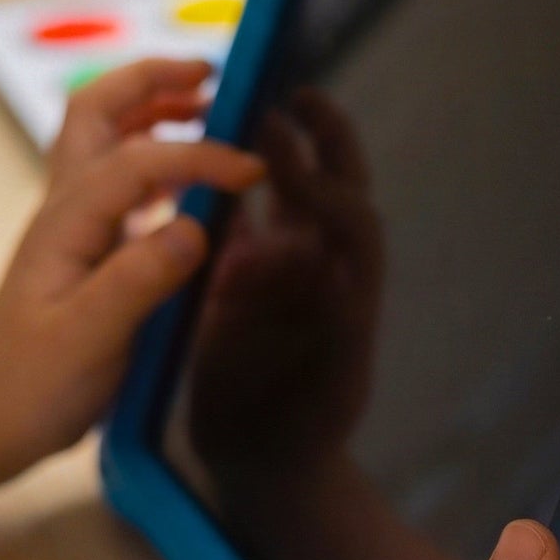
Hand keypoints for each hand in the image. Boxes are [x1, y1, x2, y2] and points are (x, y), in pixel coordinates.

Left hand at [0, 60, 262, 536]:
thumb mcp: (87, 339)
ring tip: (210, 107)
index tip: (255, 173)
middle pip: (98, 112)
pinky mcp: (90, 246)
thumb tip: (195, 226)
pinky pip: (124, 179)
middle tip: (213, 76)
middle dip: (153, 81)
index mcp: (68, 222)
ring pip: (107, 137)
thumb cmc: (32, 385)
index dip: (201, 155)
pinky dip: (161, 156)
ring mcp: (76, 224)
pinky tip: (196, 178)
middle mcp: (68, 209)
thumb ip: (138, 281)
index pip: (140, 160)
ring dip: (155, 108)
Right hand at [187, 87, 383, 475]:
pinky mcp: (248, 284)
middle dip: (328, 140)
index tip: (282, 153)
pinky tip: (206, 159)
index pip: (353, 221)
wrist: (270, 466)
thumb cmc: (299, 434)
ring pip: (296, 197)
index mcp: (349, 291)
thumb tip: (316, 264)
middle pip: (340, 190)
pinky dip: (233, 188)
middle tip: (295, 94)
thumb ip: (325, 328)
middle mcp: (325, 273)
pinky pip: (247, 222)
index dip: (324, 183)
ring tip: (251, 106)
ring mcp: (288, 275)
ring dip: (284, 149)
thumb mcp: (320, 388)